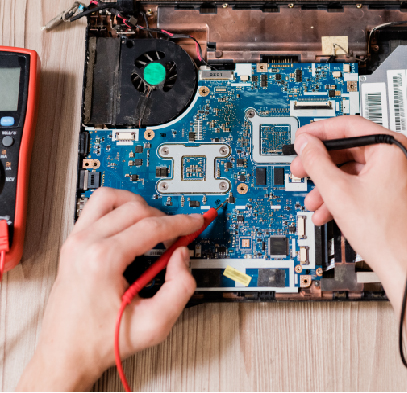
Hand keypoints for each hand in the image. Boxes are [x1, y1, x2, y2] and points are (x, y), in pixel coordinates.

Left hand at [18, 188, 203, 391]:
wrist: (65, 355)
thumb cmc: (100, 342)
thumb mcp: (153, 324)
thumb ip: (180, 288)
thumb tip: (182, 256)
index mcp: (103, 261)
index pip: (152, 226)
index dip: (181, 222)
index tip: (194, 222)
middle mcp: (85, 245)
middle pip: (136, 209)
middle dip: (164, 217)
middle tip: (178, 231)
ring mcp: (75, 241)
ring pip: (111, 198)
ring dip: (137, 205)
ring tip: (152, 222)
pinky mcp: (71, 244)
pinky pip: (95, 207)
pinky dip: (117, 208)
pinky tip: (129, 223)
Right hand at [290, 117, 406, 389]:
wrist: (406, 269)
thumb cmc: (386, 233)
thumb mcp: (338, 191)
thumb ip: (316, 161)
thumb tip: (306, 144)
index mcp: (392, 147)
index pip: (349, 125)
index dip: (319, 133)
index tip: (302, 140)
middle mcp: (400, 156)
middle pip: (350, 148)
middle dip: (321, 164)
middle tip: (301, 169)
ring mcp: (400, 175)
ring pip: (354, 170)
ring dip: (329, 184)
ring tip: (313, 200)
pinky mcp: (396, 192)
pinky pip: (363, 184)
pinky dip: (343, 195)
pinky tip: (326, 211)